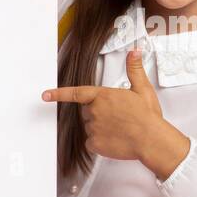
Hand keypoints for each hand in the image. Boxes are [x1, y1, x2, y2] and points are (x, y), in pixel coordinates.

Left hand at [41, 48, 189, 177]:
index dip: (58, 94)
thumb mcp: (142, 89)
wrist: (151, 139)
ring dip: (100, 128)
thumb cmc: (147, 116)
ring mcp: (93, 128)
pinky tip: (115, 140)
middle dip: (98, 113)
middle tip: (117, 117)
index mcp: (102, 96)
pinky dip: (100, 143)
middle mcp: (94, 111)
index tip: (45, 95)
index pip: (75, 93)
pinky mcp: (95, 144)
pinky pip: (91, 143)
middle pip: (87, 112)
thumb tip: (134, 53)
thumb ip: (135, 69)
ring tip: (119, 129)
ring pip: (90, 127)